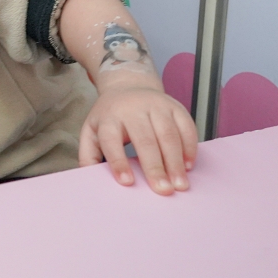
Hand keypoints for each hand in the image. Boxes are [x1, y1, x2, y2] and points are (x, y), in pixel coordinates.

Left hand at [78, 79, 197, 195]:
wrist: (128, 86)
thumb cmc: (110, 116)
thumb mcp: (91, 130)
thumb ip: (88, 154)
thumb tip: (88, 179)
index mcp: (109, 117)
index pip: (111, 139)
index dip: (118, 161)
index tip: (127, 182)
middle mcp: (133, 109)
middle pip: (145, 139)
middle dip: (155, 167)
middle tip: (162, 191)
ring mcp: (156, 105)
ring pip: (168, 134)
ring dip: (176, 161)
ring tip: (180, 185)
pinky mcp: (175, 106)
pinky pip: (186, 126)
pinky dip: (190, 147)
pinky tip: (189, 166)